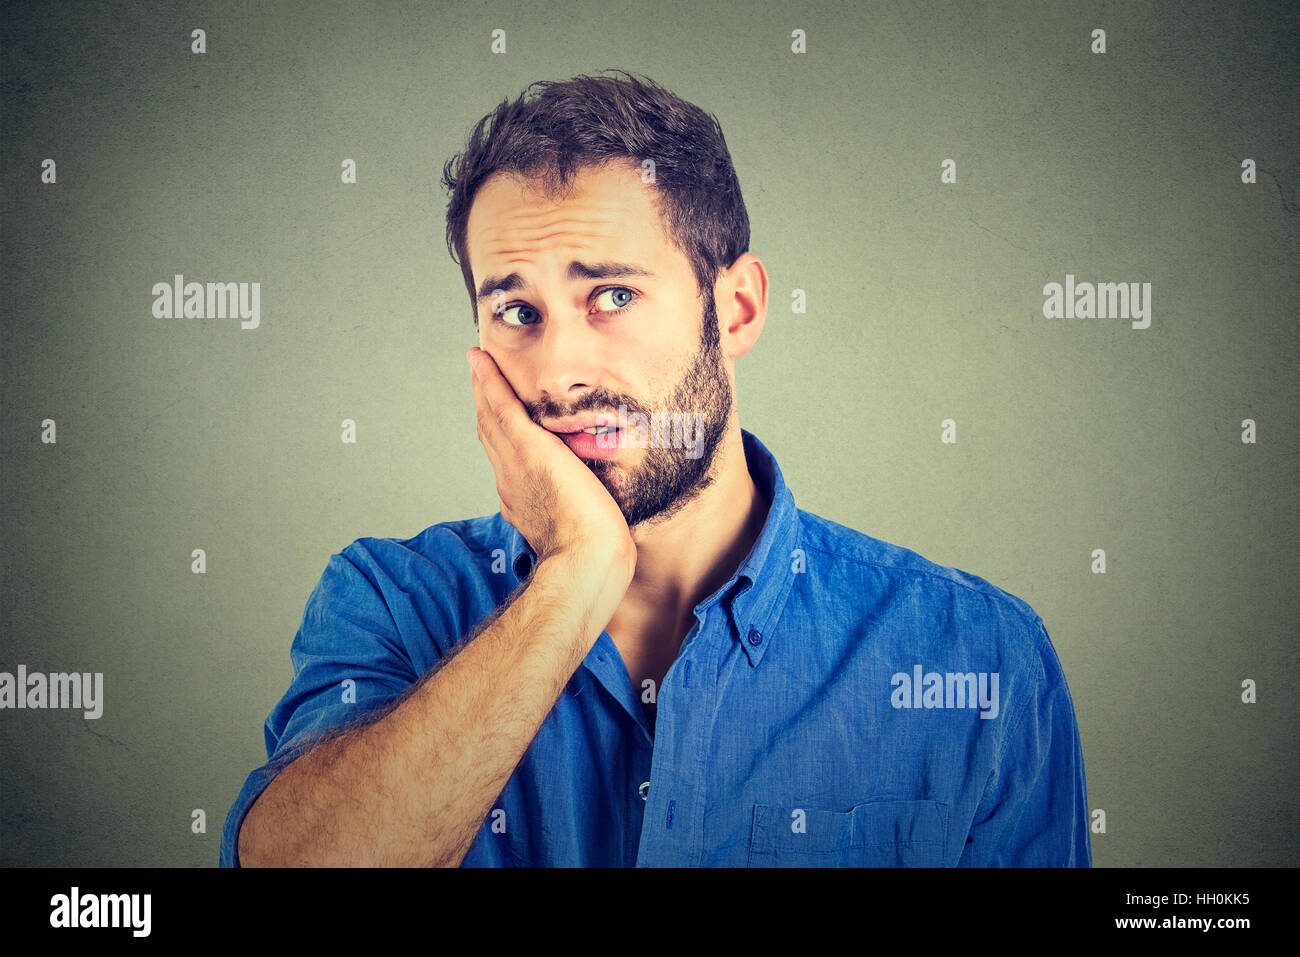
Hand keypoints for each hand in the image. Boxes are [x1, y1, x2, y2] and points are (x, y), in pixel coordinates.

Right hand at [468, 347, 635, 578]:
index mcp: (521, 498)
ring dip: (482, 386)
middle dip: (483, 404)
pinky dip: (489, 382)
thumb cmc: (594, 553)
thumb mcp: (580, 527)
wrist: (587, 560)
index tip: (496, 416)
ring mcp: (515, 464)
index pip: (506, 458)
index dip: (499, 433)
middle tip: (479, 375)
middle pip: (491, 433)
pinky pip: (502, 408)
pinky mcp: (528, 450)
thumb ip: (576, 511)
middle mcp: (509, 479)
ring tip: (478, 361)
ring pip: (491, 416)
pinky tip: (482, 360)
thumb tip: (589, 509)